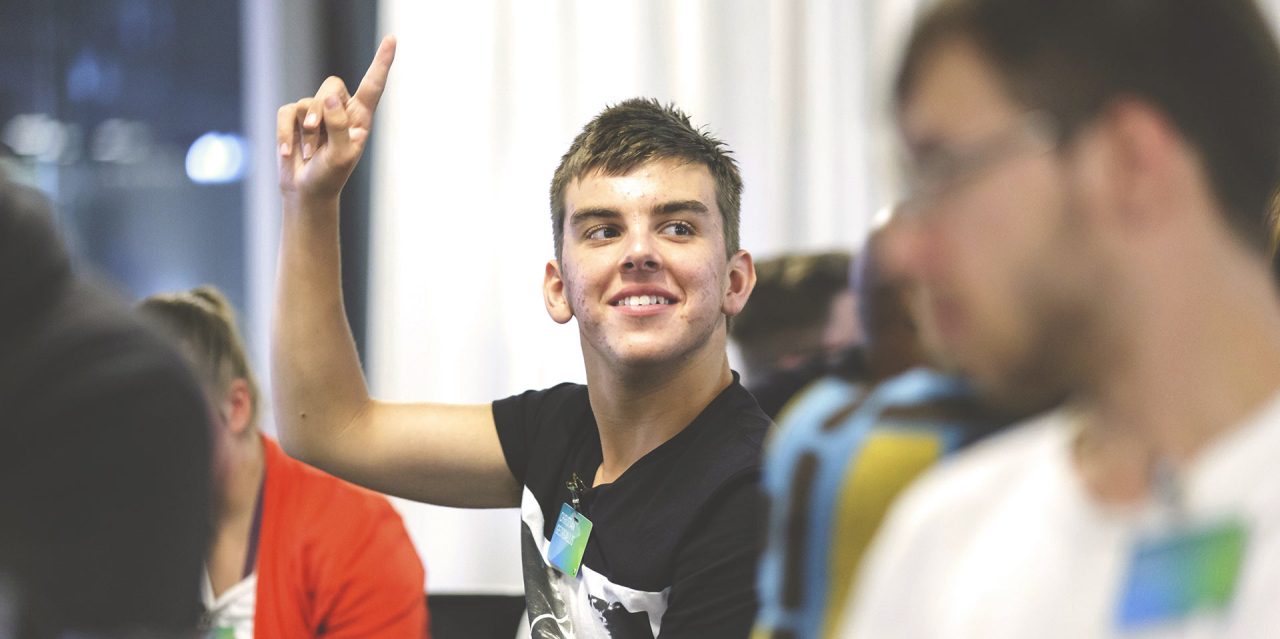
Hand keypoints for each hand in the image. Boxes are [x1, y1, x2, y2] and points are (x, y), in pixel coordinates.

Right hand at [277, 35, 396, 200]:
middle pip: (331, 85)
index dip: (382, 62)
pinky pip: (286, 112)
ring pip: (307, 101)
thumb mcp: (341, 155)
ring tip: (309, 153)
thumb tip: (330, 97)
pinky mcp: (294, 119)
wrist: (306, 192)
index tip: (392, 39)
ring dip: (305, 130)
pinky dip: (285, 133)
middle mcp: (340, 110)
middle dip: (321, 109)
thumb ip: (339, 125)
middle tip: (317, 134)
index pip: (373, 86)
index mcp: (360, 118)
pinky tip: (289, 153)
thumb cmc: (330, 176)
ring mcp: (316, 114)